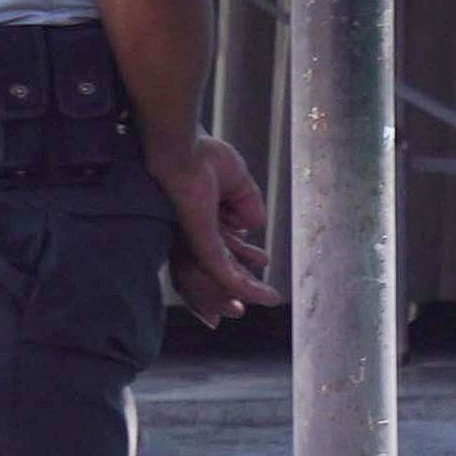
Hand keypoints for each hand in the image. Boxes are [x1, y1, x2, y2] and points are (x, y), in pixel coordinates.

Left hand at [152, 132, 282, 324]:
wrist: (186, 144)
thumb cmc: (202, 155)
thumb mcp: (237, 183)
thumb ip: (246, 206)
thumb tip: (251, 227)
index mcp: (193, 223)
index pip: (205, 260)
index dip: (224, 274)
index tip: (251, 275)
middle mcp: (188, 237)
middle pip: (201, 278)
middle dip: (221, 296)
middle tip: (239, 311)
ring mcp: (192, 241)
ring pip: (211, 282)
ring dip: (234, 298)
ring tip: (255, 306)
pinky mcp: (198, 242)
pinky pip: (223, 273)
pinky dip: (246, 288)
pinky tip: (268, 297)